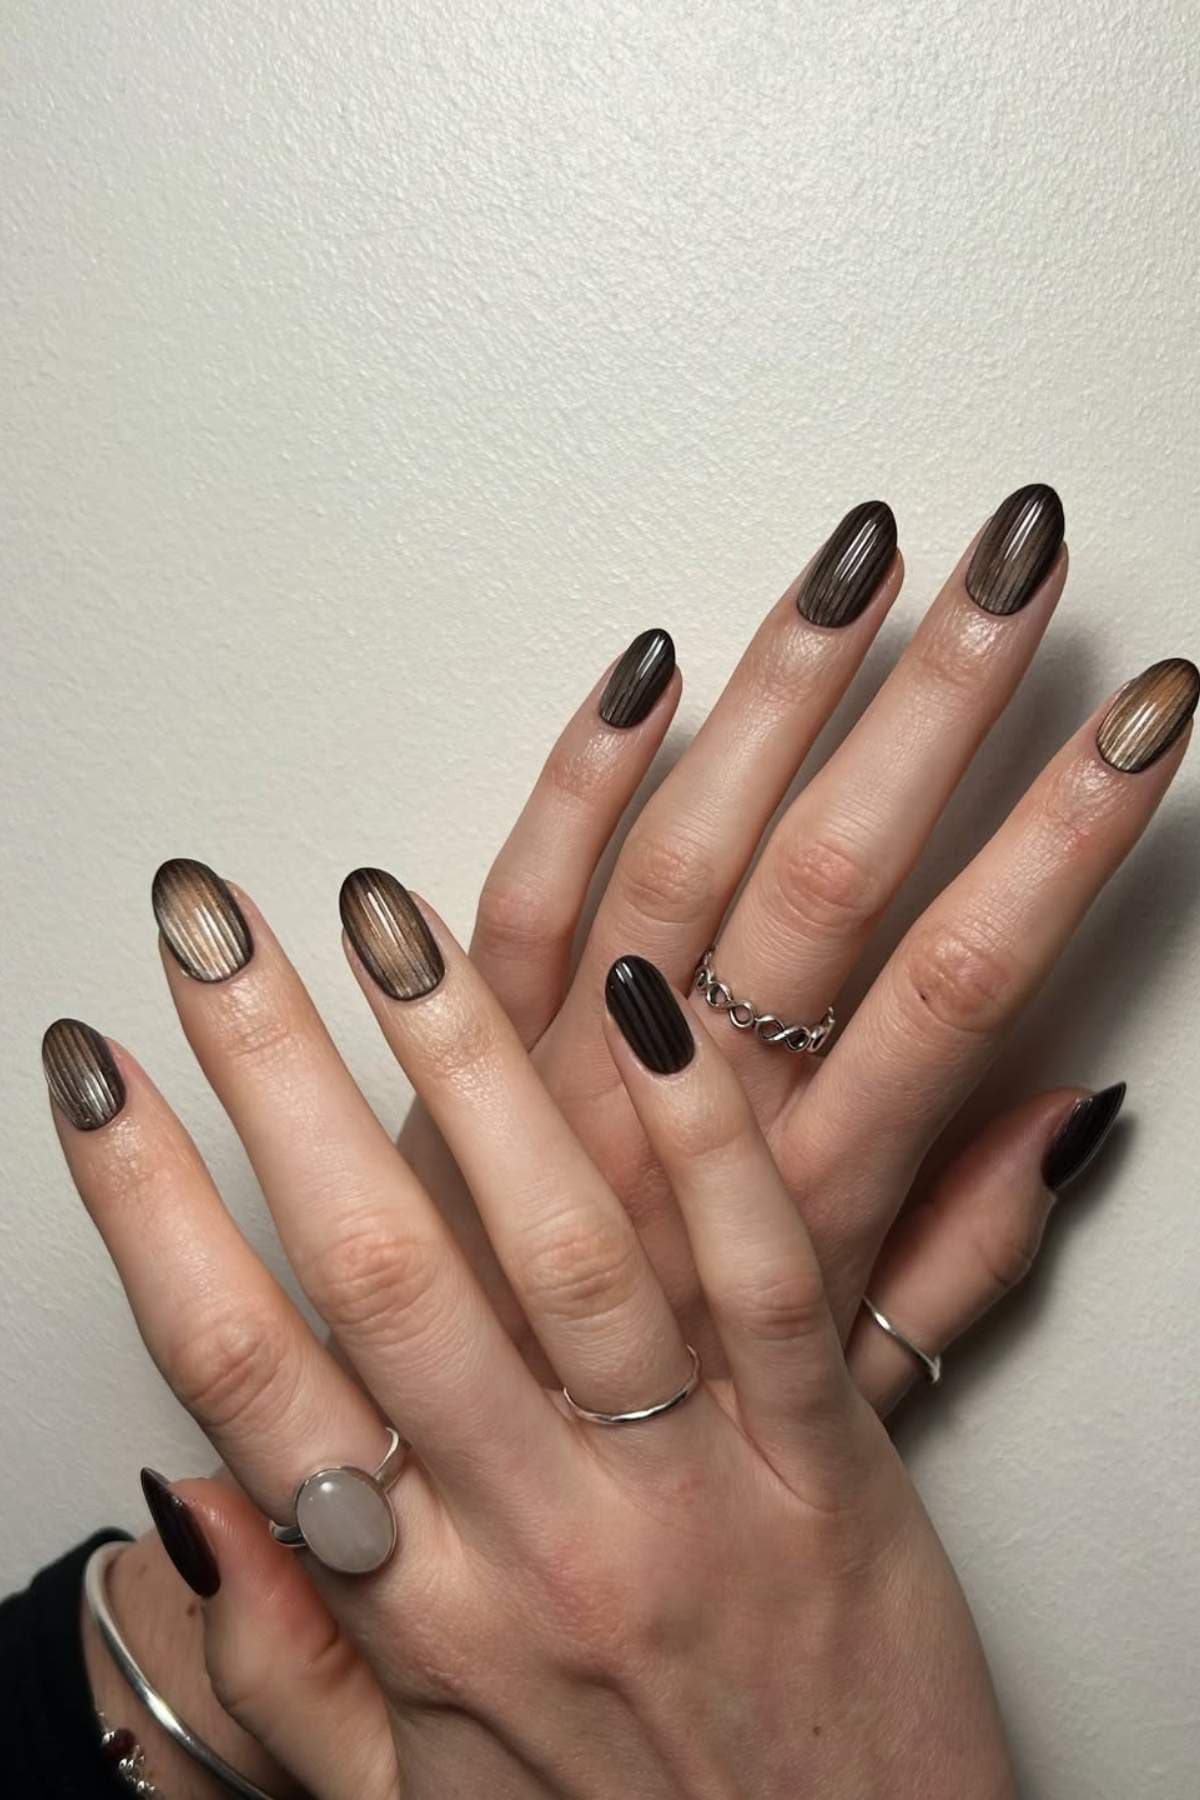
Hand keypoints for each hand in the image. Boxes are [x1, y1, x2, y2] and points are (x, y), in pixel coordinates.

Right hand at [49, 869, 1042, 1797]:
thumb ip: (283, 1670)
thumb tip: (172, 1514)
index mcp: (414, 1607)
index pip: (245, 1371)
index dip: (152, 1206)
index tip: (96, 1071)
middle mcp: (535, 1535)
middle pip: (378, 1273)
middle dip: (276, 1080)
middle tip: (212, 929)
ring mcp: (688, 1489)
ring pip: (562, 1249)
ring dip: (470, 1071)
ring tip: (393, 924)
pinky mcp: (834, 1458)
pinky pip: (769, 1278)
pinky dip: (706, 1139)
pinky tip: (648, 1012)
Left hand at [404, 489, 1167, 1404]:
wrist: (473, 1553)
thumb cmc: (671, 1467)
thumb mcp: (855, 1393)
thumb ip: (964, 1255)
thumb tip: (1075, 1118)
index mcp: (815, 1199)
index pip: (963, 984)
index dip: (1061, 842)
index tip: (1142, 720)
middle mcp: (697, 1123)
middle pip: (836, 882)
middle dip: (939, 708)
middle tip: (1015, 561)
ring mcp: (574, 1085)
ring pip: (686, 859)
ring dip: (774, 700)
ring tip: (857, 562)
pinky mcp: (462, 1071)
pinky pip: (520, 907)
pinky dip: (574, 785)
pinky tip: (638, 672)